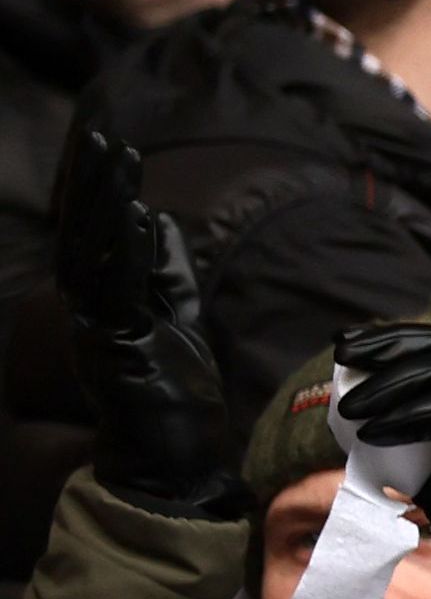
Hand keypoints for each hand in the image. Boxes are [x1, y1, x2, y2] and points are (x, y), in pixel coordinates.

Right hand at [56, 130, 231, 516]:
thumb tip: (160, 215)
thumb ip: (167, 270)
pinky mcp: (115, 350)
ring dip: (103, 205)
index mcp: (103, 302)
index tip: (110, 144)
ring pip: (90, 257)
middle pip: (82, 236)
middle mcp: (89, 312)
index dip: (98, 190)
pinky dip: (126, 252)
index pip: (95, 236)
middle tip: (101, 136)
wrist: (171, 462)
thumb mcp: (179, 318)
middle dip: (91, 185)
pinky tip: (137, 215)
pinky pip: (117, 293)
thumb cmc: (171, 394)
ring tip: (115, 161)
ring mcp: (97, 330)